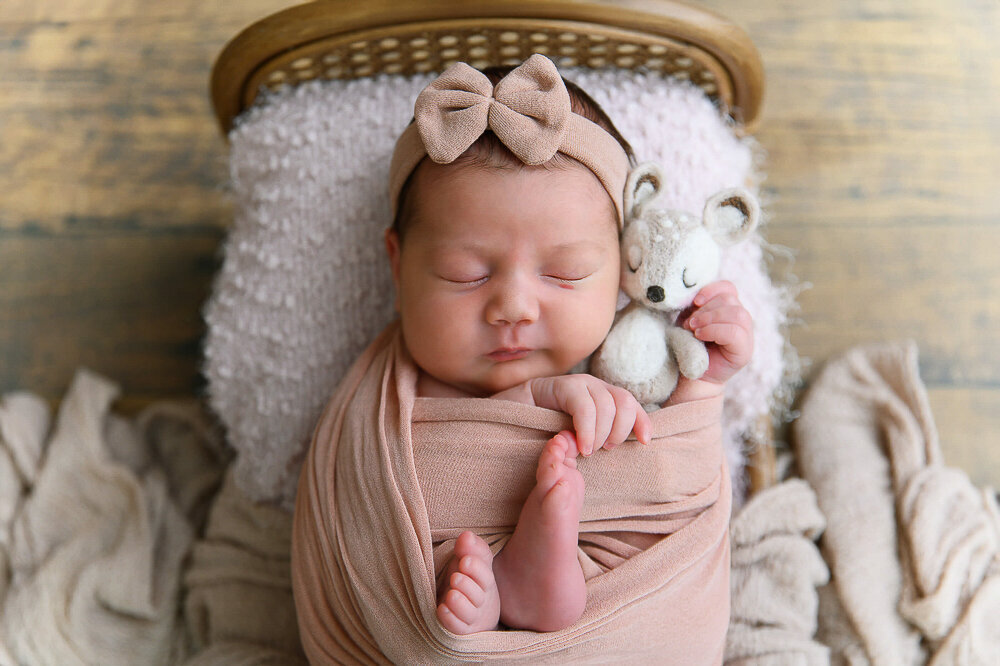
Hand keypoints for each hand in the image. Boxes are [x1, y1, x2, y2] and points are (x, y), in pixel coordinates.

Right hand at [493, 374, 651, 455]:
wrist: (510, 416)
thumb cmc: (545, 431)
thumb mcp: (579, 436)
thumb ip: (599, 436)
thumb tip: (625, 447)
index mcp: (603, 397)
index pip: (631, 404)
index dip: (642, 421)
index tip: (645, 442)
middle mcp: (595, 386)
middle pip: (624, 402)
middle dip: (620, 430)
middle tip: (605, 449)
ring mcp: (579, 383)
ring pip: (607, 406)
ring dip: (602, 434)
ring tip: (588, 451)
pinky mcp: (561, 385)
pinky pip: (584, 406)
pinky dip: (587, 429)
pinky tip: (581, 446)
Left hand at [679, 280, 753, 384]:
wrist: (690, 376)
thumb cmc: (688, 346)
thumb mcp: (689, 321)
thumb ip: (695, 307)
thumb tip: (692, 294)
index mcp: (728, 309)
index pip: (728, 288)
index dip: (711, 290)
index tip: (695, 301)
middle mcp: (741, 320)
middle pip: (730, 299)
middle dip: (705, 309)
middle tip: (689, 324)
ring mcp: (746, 336)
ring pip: (737, 313)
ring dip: (710, 319)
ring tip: (694, 330)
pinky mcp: (745, 351)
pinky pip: (735, 332)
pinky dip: (714, 331)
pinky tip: (700, 336)